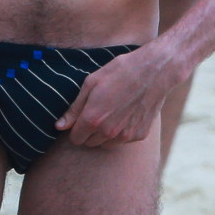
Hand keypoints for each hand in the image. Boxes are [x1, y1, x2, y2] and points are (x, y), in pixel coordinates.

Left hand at [56, 42, 177, 148]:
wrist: (155, 71)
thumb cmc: (121, 71)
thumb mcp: (91, 83)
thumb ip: (74, 109)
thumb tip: (59, 127)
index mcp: (93, 118)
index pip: (75, 138)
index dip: (76, 129)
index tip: (82, 118)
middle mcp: (108, 131)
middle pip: (89, 143)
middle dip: (90, 132)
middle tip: (98, 112)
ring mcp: (125, 135)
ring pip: (106, 144)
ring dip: (105, 134)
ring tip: (113, 112)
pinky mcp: (139, 135)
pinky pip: (123, 140)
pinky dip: (122, 132)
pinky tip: (127, 113)